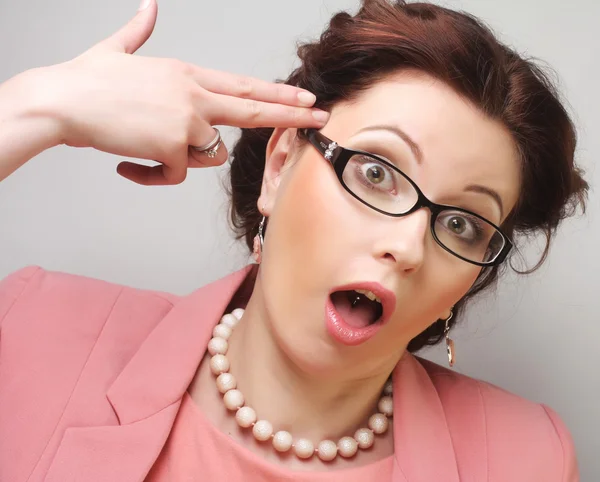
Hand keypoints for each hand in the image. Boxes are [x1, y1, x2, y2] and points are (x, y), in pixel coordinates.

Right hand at [41, 0, 327, 184]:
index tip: (303, 96)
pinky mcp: (173, 145)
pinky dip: (156, 176)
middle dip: (291, 113)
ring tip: (146, 149)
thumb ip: (139, 30)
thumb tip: (148, 6)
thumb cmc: (88, 81)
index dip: (276, 92)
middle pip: (253, 107)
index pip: (243, 85)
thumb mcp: (119, 50)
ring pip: (210, 153)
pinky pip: (178, 174)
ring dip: (181, 159)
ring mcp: (186, 119)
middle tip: (321, 116)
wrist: (62, 101)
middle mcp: (194, 94)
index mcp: (187, 74)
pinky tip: (131, 165)